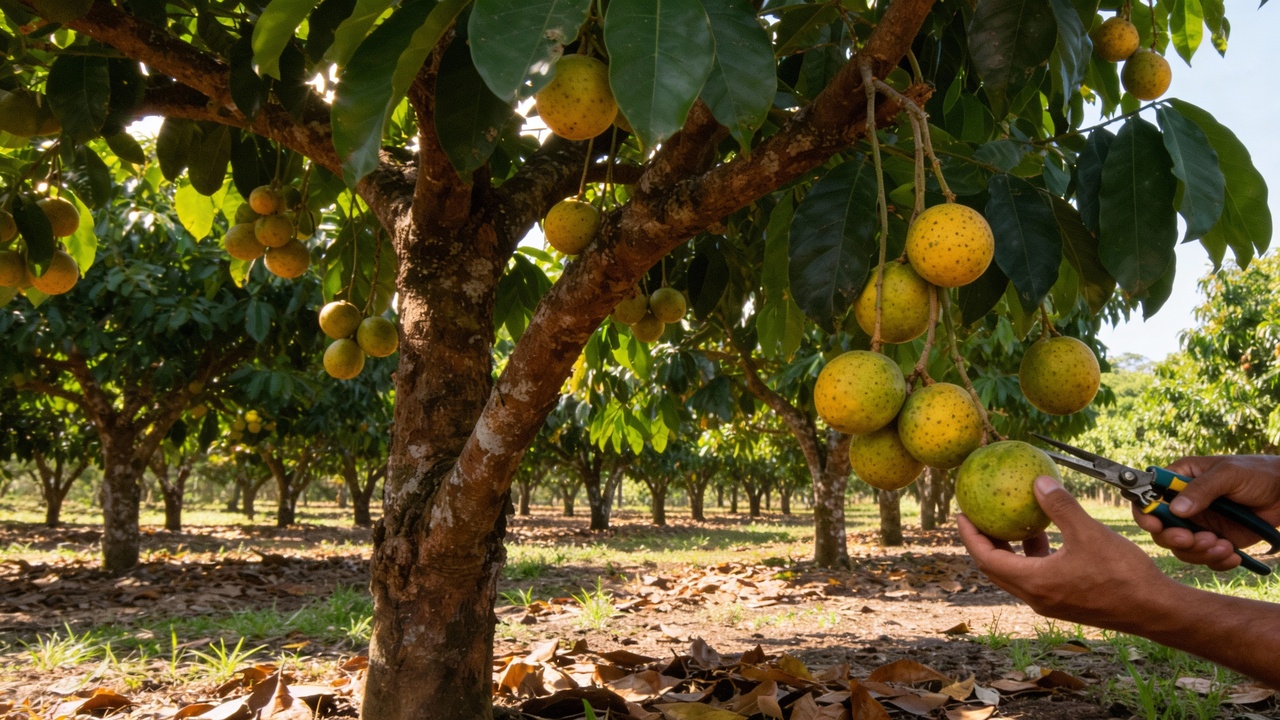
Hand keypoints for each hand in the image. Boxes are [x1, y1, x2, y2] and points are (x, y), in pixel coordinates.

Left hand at [959, 476, 1172, 630]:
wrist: (1154, 610)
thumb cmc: (1123, 573)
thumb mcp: (1089, 533)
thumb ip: (1061, 506)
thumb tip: (1037, 481)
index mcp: (1034, 582)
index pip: (986, 558)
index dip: (970, 535)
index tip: (961, 513)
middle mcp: (1036, 597)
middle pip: (995, 568)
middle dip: (983, 541)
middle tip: (978, 515)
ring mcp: (1050, 602)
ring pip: (1017, 573)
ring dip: (1010, 548)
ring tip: (1013, 520)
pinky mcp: (1065, 602)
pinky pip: (1036, 576)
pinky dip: (1033, 556)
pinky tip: (1046, 534)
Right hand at [1132, 455, 1279, 570]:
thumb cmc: (1257, 473)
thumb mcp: (1228, 474)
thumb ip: (1202, 490)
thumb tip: (1175, 509)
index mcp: (1179, 480)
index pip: (1149, 496)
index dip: (1145, 513)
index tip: (1155, 525)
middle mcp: (1184, 504)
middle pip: (1161, 529)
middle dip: (1176, 538)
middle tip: (1194, 539)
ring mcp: (1200, 524)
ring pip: (1182, 548)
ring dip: (1200, 552)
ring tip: (1224, 546)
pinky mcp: (1216, 540)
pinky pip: (1206, 558)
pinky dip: (1217, 561)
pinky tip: (1233, 555)